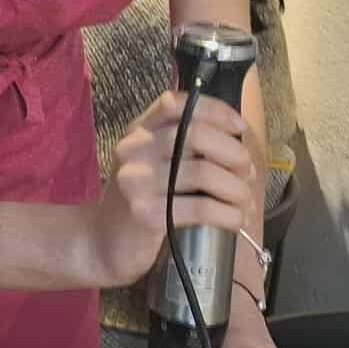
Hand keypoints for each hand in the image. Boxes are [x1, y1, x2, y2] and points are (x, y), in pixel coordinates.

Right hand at [85, 90, 256, 287]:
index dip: (215, 110)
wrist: (102, 243)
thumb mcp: (152, 164)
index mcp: (138, 132)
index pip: (176, 104)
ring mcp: (137, 181)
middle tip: (246, 174)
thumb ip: (181, 146)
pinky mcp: (146, 214)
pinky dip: (228, 214)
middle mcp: (134, 150)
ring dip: (236, 189)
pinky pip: (201, 208)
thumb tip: (237, 143)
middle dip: (234, 154)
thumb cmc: (138, 201)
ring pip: (204, 172)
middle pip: (196, 135)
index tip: (240, 128)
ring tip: (243, 201)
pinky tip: (235, 220)